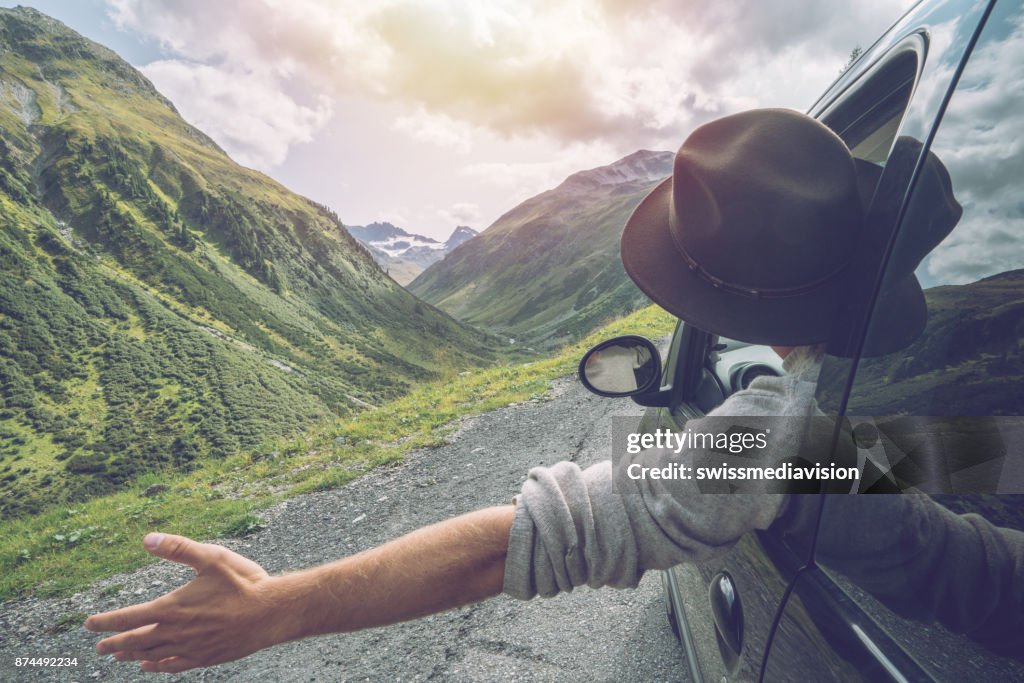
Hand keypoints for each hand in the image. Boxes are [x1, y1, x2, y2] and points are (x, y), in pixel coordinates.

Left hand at [86, 533, 291, 672]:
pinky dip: (157, 666)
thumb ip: (179, 548)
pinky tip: (150, 665)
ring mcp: (190, 648)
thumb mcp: (212, 557)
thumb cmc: (244, 582)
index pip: (129, 617)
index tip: (89, 624)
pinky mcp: (205, 657)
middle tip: (98, 647)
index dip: (106, 621)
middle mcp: (177, 632)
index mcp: (173, 608)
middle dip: (114, 643)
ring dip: (132, 654)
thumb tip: (147, 539)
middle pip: (136, 640)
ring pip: (152, 654)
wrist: (272, 612)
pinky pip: (173, 665)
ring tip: (118, 655)